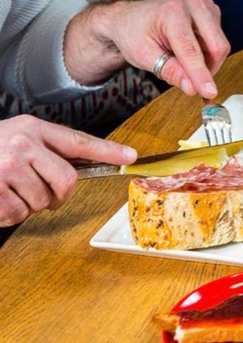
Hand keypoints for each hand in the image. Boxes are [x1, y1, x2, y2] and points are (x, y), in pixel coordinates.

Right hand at [0, 115, 136, 226]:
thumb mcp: (17, 137)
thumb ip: (47, 150)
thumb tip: (83, 169)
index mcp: (32, 128)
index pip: (79, 141)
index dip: (108, 151)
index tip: (130, 157)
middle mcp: (22, 145)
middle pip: (67, 181)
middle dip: (59, 195)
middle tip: (44, 194)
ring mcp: (6, 167)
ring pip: (43, 201)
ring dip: (30, 204)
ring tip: (9, 189)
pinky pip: (18, 214)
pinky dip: (9, 214)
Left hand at [66, 0, 230, 98]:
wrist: (131, 18)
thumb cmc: (134, 33)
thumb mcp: (144, 56)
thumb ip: (170, 71)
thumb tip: (192, 87)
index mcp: (173, 12)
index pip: (192, 50)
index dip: (201, 75)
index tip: (210, 93)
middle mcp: (194, 5)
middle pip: (217, 47)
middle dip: (207, 69)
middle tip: (188, 79)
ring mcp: (206, 7)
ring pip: (220, 47)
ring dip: (206, 61)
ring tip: (181, 58)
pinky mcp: (212, 13)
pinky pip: (219, 42)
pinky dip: (207, 53)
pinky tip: (189, 49)